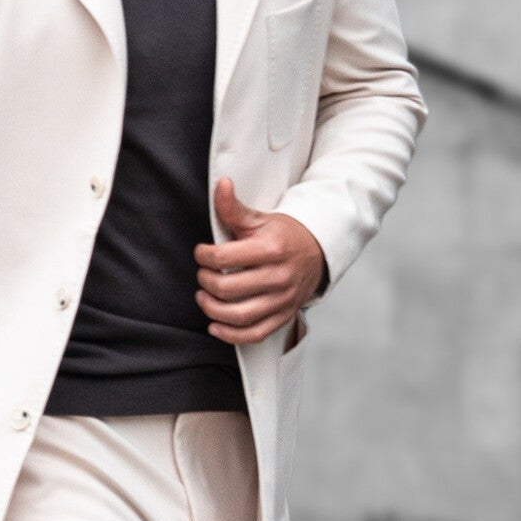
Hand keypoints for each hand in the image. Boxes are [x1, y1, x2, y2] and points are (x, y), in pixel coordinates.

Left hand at [193, 178, 324, 342]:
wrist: (318, 251)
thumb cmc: (284, 235)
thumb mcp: (259, 218)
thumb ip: (234, 207)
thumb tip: (220, 185)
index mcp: (270, 249)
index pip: (223, 258)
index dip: (203, 256)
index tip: (202, 253)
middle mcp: (278, 277)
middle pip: (226, 288)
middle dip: (205, 281)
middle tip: (203, 274)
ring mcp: (282, 300)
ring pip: (238, 316)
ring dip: (211, 309)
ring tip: (204, 297)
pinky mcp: (283, 316)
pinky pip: (254, 334)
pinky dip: (230, 335)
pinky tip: (215, 325)